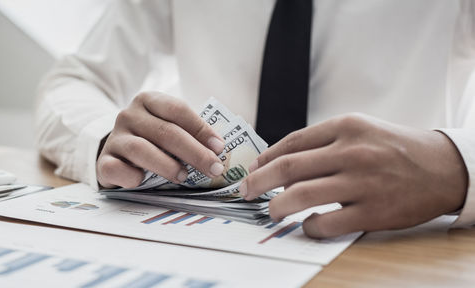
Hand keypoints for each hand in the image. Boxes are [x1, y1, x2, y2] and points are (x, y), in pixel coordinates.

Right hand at [97, 92, 224, 187]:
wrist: (115, 151)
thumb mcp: (168, 128)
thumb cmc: (152, 140)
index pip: (177, 109)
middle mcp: (129, 115)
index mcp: (149, 100)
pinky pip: (117, 169)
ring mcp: (115, 138)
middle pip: (165, 132)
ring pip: (142, 150)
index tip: (219, 147)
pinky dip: (133, 177)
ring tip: (184, 177)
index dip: (201, 128)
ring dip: (168, 165)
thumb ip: (188, 133)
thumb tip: (219, 150)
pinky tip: (143, 181)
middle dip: (194, 152)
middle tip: (213, 168)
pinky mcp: (103, 161)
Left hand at [240, 114, 467, 237]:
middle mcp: (351, 152)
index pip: (292, 142)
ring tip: (270, 211)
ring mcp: (361, 183)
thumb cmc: (394, 148)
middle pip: (288, 168)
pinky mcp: (373, 211)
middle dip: (257, 182)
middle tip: (244, 191)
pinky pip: (327, 223)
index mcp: (345, 127)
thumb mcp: (360, 130)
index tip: (252, 170)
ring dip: (276, 206)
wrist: (442, 167)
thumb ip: (322, 141)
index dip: (265, 159)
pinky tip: (308, 224)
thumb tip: (280, 159)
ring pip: (301, 195)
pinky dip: (309, 226)